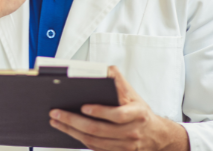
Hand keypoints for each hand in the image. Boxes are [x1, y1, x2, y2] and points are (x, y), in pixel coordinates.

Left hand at [49, 66, 189, 150]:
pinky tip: (68, 131)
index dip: (100, 112)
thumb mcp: (134, 94)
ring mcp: (125, 146)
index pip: (118, 115)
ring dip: (72, 132)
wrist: (156, 135)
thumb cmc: (140, 111)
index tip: (83, 107)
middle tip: (56, 113)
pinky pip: (95, 148)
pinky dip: (79, 140)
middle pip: (99, 130)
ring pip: (94, 141)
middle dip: (73, 121)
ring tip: (56, 122)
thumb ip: (119, 81)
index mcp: (137, 114)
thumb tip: (106, 69)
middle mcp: (132, 132)